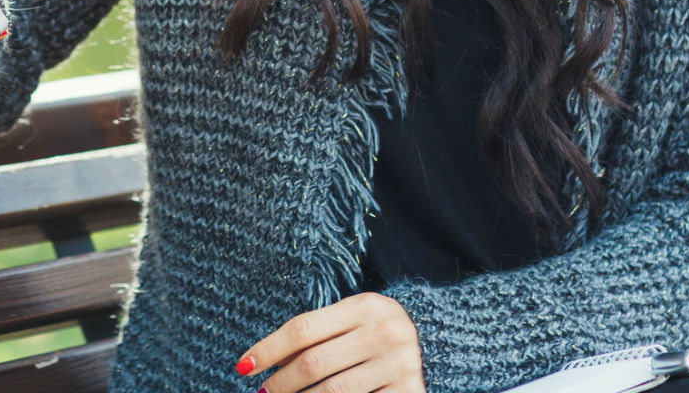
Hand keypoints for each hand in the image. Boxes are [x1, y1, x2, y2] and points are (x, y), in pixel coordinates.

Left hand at [236, 292, 426, 392]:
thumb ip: (319, 333)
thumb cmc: (381, 330)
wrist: (444, 342)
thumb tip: (268, 360)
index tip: (244, 366)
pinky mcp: (408, 391)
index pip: (303, 328)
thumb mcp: (355, 318)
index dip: (269, 348)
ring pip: (333, 391)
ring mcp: (399, 364)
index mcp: (365, 305)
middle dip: (281, 383)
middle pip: (314, 363)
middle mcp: (384, 331)